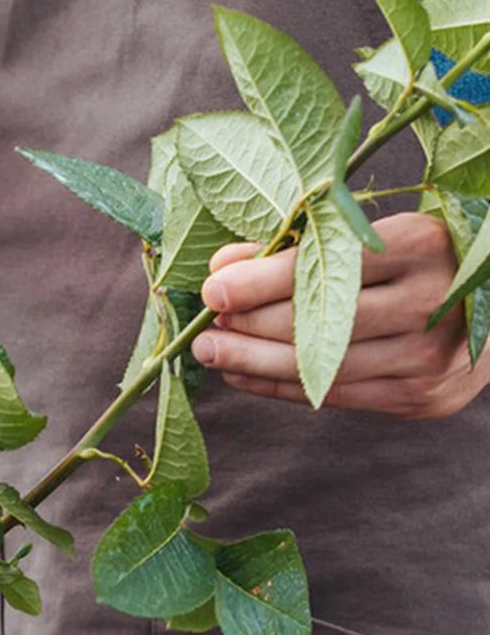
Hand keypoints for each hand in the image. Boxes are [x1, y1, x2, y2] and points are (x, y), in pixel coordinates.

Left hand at [192, 212, 489, 418]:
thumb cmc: (425, 261)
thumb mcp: (376, 235)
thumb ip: (304, 246)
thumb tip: (223, 269)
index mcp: (423, 246)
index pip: (327, 268)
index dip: (263, 281)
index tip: (213, 288)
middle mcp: (431, 304)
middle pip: (320, 322)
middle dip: (250, 326)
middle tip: (203, 331)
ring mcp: (428, 359)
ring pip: (321, 368)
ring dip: (254, 363)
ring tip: (213, 353)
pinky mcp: (420, 398)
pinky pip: (334, 396)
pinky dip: (280, 387)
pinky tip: (244, 376)